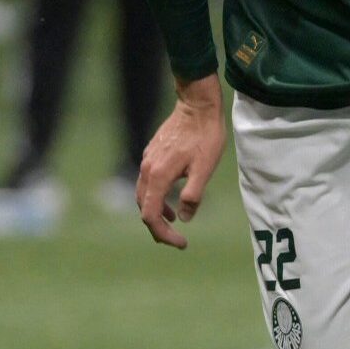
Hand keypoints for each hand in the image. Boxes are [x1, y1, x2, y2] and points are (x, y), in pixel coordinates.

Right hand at [137, 74, 225, 248]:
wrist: (197, 105)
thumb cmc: (205, 136)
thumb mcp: (205, 169)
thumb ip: (192, 195)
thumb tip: (183, 218)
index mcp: (158, 176)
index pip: (151, 216)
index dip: (163, 234)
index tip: (182, 243)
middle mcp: (147, 169)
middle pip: (144, 207)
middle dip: (157, 227)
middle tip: (176, 239)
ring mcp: (147, 160)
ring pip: (144, 195)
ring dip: (156, 211)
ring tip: (174, 220)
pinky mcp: (152, 153)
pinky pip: (148, 182)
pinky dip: (157, 196)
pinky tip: (172, 197)